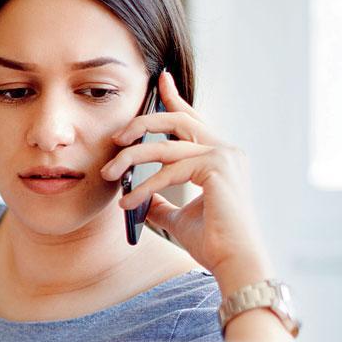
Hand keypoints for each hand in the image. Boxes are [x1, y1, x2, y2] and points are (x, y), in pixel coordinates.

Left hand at [102, 70, 271, 283]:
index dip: (175, 98)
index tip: (160, 80)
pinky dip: (144, 187)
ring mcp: (224, 156)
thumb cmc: (213, 242)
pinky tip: (128, 202)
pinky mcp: (217, 169)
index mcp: (220, 156)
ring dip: (130, 158)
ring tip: (108, 174)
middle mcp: (226, 150)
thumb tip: (139, 198)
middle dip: (141, 124)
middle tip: (116, 138)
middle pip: (177, 120)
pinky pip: (169, 170)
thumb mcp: (178, 218)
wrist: (233, 261)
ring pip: (166, 145)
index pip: (193, 120)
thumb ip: (161, 203)